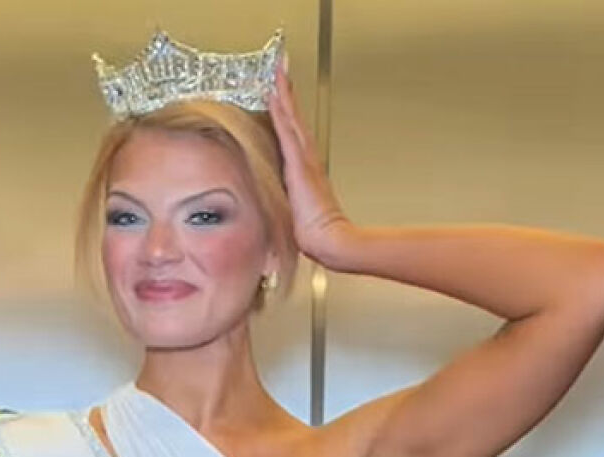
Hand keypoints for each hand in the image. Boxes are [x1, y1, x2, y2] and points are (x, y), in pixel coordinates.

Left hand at [267, 56, 352, 265]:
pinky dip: (281, 110)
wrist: (330, 241)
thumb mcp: (297, 214)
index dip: (286, 110)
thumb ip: (292, 205)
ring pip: (290, 118)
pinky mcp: (298, 163)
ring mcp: (303, 159)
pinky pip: (286, 130)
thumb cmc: (316, 233)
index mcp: (304, 169)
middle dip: (286, 92)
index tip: (279, 91)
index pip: (291, 132)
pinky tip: (274, 95)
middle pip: (293, 118)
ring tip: (277, 71)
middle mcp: (305, 158)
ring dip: (283, 94)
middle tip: (280, 68)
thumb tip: (285, 208)